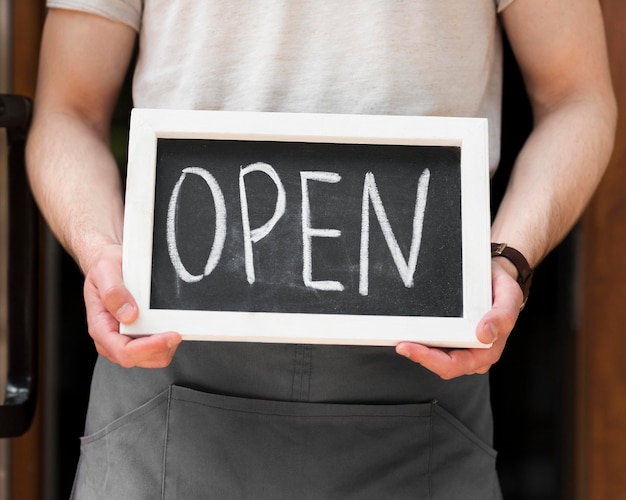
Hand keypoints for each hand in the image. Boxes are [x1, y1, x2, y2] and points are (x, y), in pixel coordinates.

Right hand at [83, 244, 181, 367]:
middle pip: (139, 359)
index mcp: (100, 326)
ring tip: (174, 328)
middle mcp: (111, 337)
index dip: (149, 348)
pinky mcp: (136, 336)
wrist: (109, 264)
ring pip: (149, 358)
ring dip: (165, 347)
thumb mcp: (105, 271)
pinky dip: (165, 342)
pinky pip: (154, 349)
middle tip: (178, 331)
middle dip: (161, 349)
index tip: (170, 335)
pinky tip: (169, 326)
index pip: (124, 351)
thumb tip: (128, 315)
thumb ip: (113, 292)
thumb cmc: (105, 268)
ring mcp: (124, 338)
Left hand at [395, 260, 522, 378]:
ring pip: (435, 356)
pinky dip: (420, 339)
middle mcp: (473, 352)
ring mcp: (461, 345)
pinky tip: (410, 330)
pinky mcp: (452, 336)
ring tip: (401, 336)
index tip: (410, 347)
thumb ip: (502, 316)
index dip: (430, 360)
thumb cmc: (502, 289)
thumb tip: (485, 334)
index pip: (455, 364)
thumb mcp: (509, 296)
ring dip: (418, 349)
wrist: (496, 276)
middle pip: (441, 365)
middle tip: (401, 344)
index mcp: (487, 350)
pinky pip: (434, 343)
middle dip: (419, 356)